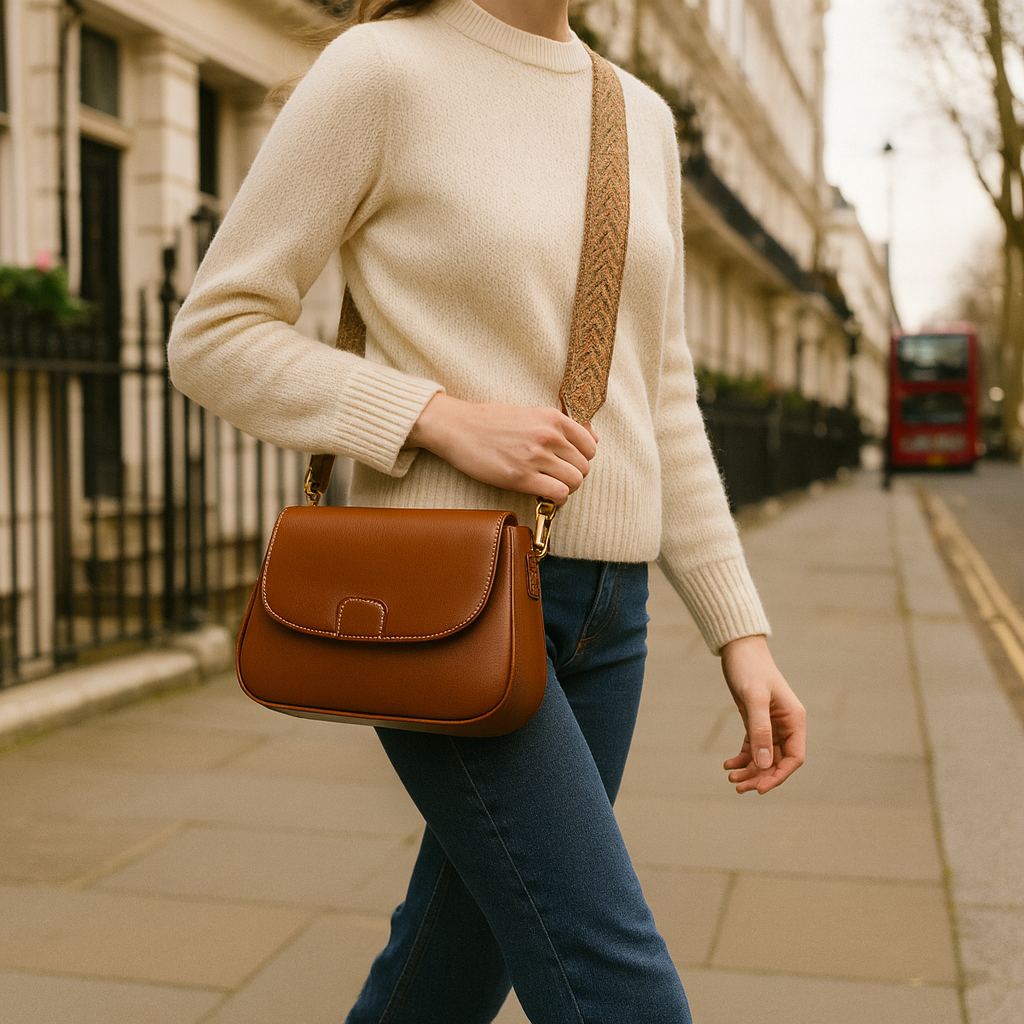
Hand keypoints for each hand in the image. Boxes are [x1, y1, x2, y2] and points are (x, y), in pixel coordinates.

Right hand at [406, 394, 597, 504]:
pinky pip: (559, 494)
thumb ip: (562, 426)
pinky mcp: (521, 477)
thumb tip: (595, 439)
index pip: (590, 446)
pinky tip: (543, 493)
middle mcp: (548, 435)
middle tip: (555, 476)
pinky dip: (556, 498)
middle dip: (573, 476)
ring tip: (548, 485)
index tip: (567, 463)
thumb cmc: (492, 422)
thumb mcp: (531, 413)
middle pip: (584, 467)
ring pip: (574, 481)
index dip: (581, 458)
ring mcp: (534, 456)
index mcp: (552, 418)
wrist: (458, 427)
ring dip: (565, 488)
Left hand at [720, 635, 804, 794]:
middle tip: (738, 787)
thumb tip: (764, 763)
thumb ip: (759, 730)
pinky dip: (742, 758)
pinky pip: (752, 747)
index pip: (794, 758)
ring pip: (764, 757)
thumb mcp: (753, 698)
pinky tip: (728, 764)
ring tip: (730, 777)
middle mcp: (786, 725)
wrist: (738, 649)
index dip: (779, 775)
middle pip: (778, 761)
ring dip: (750, 770)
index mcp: (795, 720)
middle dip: (760, 776)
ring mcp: (772, 724)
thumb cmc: (749, 669)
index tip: (760, 788)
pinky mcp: (756, 721)